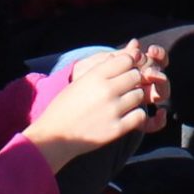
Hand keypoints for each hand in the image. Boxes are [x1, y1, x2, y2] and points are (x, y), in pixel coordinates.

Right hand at [24, 42, 161, 167]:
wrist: (54, 136)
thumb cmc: (65, 106)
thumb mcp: (80, 81)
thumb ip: (103, 70)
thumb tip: (128, 56)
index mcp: (95, 76)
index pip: (127, 59)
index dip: (127, 65)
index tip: (123, 73)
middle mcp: (106, 90)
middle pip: (136, 76)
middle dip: (132, 81)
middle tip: (124, 89)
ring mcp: (113, 110)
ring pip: (139, 95)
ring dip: (134, 98)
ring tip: (122, 104)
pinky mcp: (117, 129)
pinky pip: (140, 115)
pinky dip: (135, 115)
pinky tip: (125, 116)